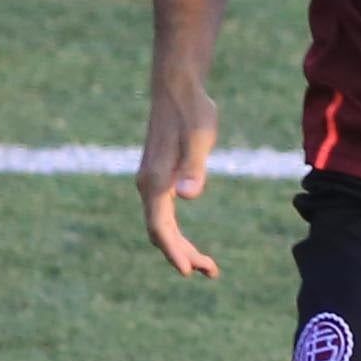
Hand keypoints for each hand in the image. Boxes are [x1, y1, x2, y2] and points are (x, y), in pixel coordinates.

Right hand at [138, 83, 219, 277]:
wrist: (178, 88)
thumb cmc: (192, 112)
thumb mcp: (199, 139)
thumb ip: (194, 169)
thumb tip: (187, 196)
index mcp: (156, 182)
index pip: (160, 228)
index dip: (174, 252)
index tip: (190, 272)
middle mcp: (149, 185)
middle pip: (161, 232)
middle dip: (183, 255)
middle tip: (212, 272)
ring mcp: (152, 181)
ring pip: (162, 225)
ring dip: (181, 247)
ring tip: (207, 266)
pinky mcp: (160, 176)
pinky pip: (164, 214)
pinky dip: (177, 233)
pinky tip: (191, 242)